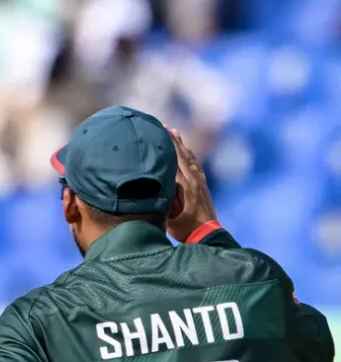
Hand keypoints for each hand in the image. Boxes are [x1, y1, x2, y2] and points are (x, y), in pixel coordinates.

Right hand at [166, 127, 217, 242]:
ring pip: (190, 159)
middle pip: (182, 155)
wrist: (207, 235)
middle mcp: (194, 180)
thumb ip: (163, 199)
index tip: (159, 132)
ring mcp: (200, 183)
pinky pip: (196, 166)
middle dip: (173, 140)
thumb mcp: (169, 215)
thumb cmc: (185, 228)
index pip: (174, 160)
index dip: (167, 145)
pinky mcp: (203, 187)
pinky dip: (190, 156)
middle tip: (164, 126)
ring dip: (182, 145)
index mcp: (185, 185)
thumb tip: (153, 183)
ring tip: (174, 133)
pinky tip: (188, 152)